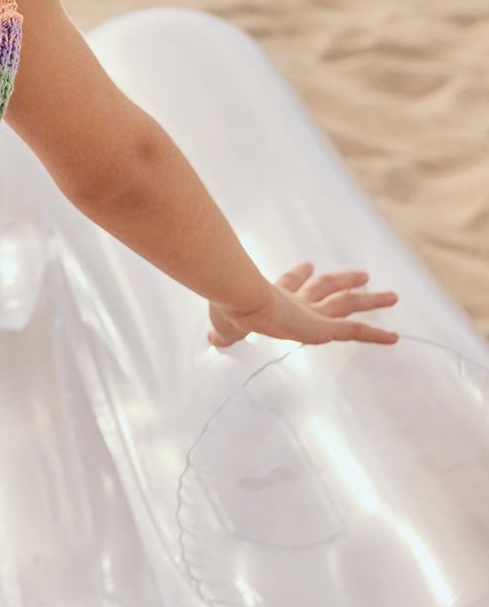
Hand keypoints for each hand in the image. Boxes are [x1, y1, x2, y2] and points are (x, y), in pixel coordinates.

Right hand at [207, 261, 399, 348]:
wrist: (242, 299)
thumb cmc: (230, 308)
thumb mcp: (224, 326)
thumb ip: (224, 334)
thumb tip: (212, 339)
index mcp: (273, 299)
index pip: (290, 284)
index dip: (299, 276)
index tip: (309, 267)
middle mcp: (296, 301)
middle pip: (327, 288)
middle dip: (344, 281)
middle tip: (363, 276)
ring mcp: (312, 312)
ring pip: (348, 303)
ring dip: (371, 300)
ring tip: (392, 296)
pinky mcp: (323, 326)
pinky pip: (356, 331)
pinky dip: (375, 335)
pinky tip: (394, 338)